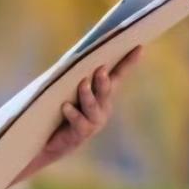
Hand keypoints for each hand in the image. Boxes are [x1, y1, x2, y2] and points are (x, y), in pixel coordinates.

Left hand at [36, 45, 142, 164]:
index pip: (117, 74)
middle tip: (100, 69)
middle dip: (104, 80)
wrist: (49, 142)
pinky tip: (65, 106)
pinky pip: (78, 122)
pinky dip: (72, 113)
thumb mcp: (67, 88)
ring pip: (93, 106)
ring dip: (88, 94)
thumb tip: (76, 54)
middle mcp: (102, 107)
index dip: (128, 61)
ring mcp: (93, 122)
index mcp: (102, 93)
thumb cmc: (58, 108)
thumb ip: (74, 74)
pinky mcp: (80, 134)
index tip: (139, 46)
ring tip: (82, 83)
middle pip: (106, 90)